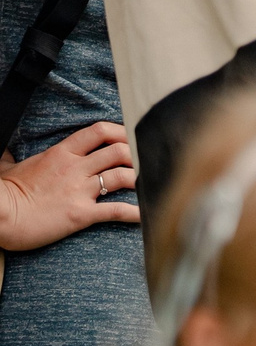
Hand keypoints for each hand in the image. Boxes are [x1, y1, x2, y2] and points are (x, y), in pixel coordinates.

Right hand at [0, 121, 141, 250]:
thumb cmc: (2, 193)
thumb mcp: (7, 168)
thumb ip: (12, 159)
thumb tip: (5, 153)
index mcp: (61, 153)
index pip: (100, 131)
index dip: (120, 132)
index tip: (130, 137)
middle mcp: (75, 168)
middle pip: (118, 151)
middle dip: (136, 155)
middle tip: (146, 161)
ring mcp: (79, 191)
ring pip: (122, 176)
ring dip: (140, 179)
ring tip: (151, 183)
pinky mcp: (80, 214)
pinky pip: (115, 210)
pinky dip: (135, 212)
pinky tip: (146, 214)